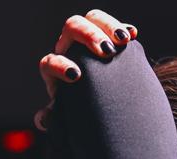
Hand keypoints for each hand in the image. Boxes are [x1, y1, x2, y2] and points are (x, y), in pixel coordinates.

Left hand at [34, 9, 137, 131]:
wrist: (103, 108)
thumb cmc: (84, 112)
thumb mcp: (71, 115)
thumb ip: (57, 117)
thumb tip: (43, 121)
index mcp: (56, 70)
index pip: (51, 61)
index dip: (60, 66)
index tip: (76, 76)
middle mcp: (70, 49)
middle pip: (72, 28)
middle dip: (88, 35)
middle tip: (106, 51)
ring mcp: (89, 41)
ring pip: (93, 19)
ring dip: (108, 26)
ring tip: (123, 41)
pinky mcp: (109, 39)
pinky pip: (114, 27)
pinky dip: (123, 28)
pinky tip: (133, 34)